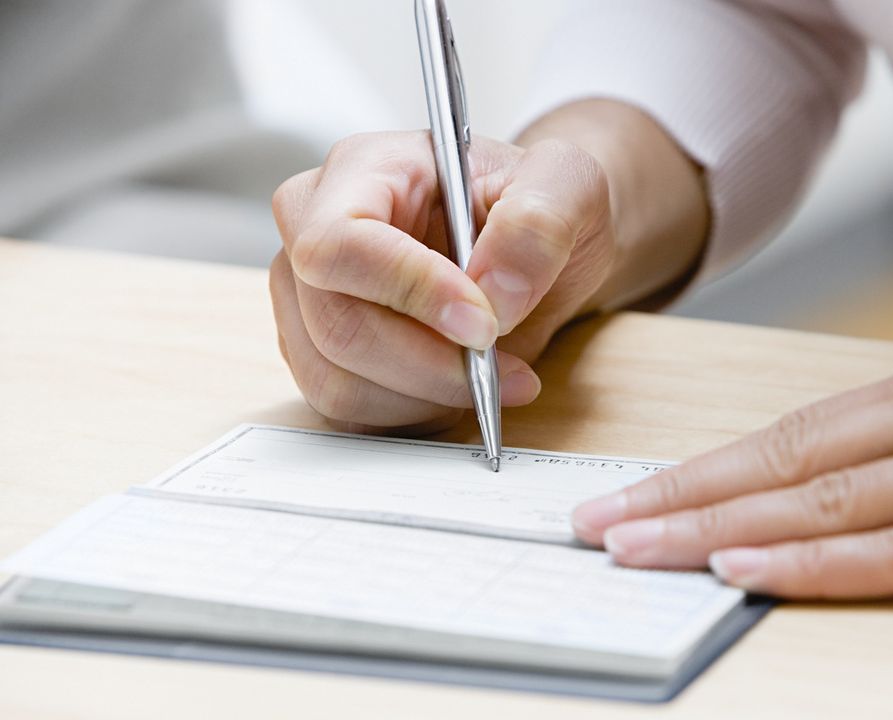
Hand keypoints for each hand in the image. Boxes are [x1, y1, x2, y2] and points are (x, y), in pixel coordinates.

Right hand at [269, 131, 613, 432]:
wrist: (536, 249)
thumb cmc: (538, 206)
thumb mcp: (569, 186)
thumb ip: (540, 223)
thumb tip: (495, 293)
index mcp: (365, 169)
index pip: (341, 242)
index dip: (409, 292)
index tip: (484, 324)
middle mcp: (316, 230)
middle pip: (336, 325)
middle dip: (430, 364)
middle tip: (502, 369)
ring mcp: (308, 299)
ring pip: (336, 382)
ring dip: (425, 396)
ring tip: (489, 375)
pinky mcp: (320, 356)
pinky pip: (346, 414)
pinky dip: (411, 415)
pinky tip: (456, 388)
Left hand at [572, 343, 892, 598]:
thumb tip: (822, 485)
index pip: (789, 428)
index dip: (699, 466)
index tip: (627, 493)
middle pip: (785, 459)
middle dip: (680, 496)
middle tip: (596, 525)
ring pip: (827, 502)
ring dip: (721, 529)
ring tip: (640, 551)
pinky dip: (819, 564)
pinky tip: (752, 574)